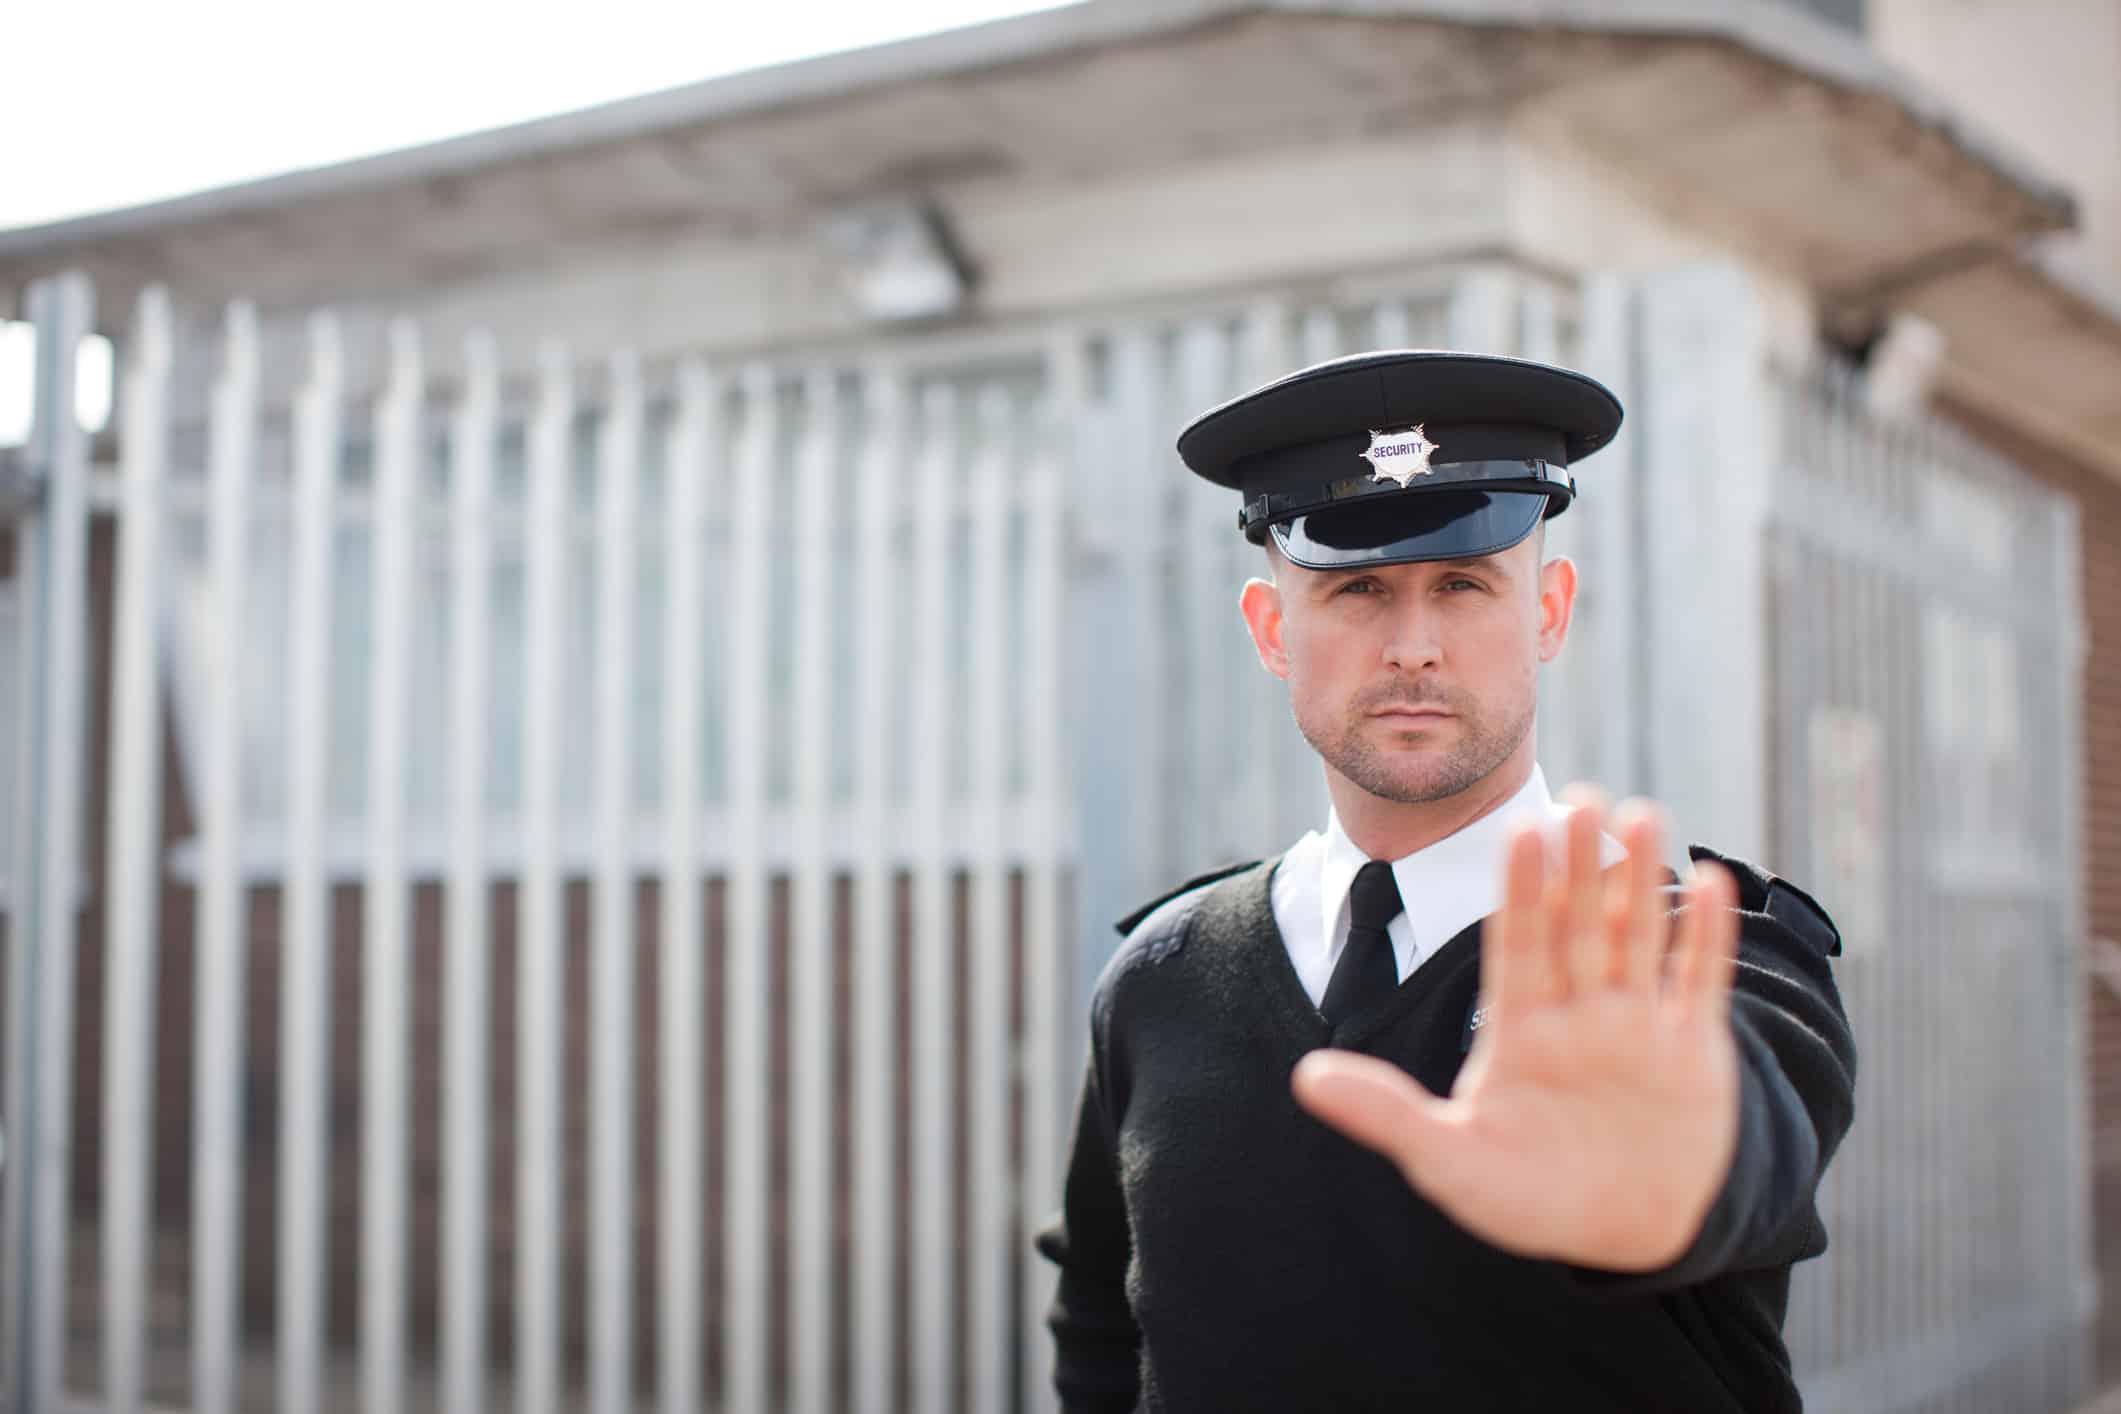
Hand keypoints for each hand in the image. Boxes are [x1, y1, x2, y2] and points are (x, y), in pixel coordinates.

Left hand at [1289, 792, 1741, 1270]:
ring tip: (1641, 815)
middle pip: (1576, 925)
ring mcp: (1636, 1028)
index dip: (1519, 888)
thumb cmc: (1526, 1198)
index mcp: (1519, 1031)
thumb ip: (1386, 1114)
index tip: (1519, 829)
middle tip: (1580, 797)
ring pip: (1636, 938)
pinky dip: (1705, 936)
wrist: (1621, 1237)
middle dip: (1578, 865)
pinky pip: (1699, 982)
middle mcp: (1578, 1016)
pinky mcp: (1692, 1052)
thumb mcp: (1447, 1160)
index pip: (1516, 943)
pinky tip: (1708, 879)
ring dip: (1639, 882)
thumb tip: (1303, 1078)